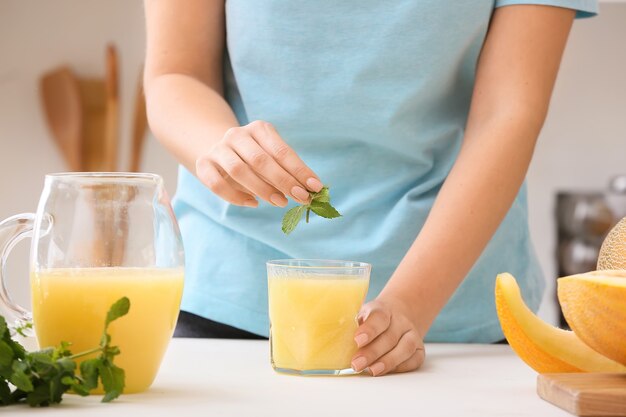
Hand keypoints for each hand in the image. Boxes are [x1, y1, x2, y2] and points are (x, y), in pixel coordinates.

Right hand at [195, 120, 323, 206]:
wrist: (219, 149)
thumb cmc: (255, 156)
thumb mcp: (272, 157)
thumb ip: (288, 170)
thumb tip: (312, 189)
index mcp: (259, 128)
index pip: (281, 151)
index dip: (299, 170)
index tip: (315, 187)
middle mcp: (236, 135)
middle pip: (261, 160)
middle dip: (283, 181)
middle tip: (300, 197)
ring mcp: (218, 149)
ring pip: (239, 171)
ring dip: (263, 189)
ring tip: (280, 202)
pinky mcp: (203, 164)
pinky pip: (217, 183)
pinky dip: (235, 196)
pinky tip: (253, 203)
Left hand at [351, 296, 424, 375]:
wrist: (397, 315)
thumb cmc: (371, 320)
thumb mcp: (360, 315)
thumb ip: (350, 326)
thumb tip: (333, 341)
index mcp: (383, 309)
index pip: (378, 317)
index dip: (369, 330)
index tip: (357, 340)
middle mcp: (400, 321)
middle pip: (389, 337)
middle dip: (372, 352)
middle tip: (357, 364)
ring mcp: (411, 334)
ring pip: (405, 348)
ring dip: (388, 361)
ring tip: (372, 370)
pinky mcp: (419, 349)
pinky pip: (413, 359)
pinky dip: (400, 367)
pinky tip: (386, 371)